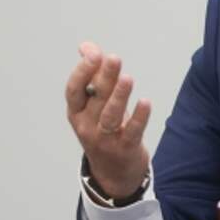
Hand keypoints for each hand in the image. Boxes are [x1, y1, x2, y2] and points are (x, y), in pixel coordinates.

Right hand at [65, 41, 151, 197]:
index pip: (74, 91)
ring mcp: (105, 139)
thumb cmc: (104, 130)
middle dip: (104, 78)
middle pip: (96, 99)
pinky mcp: (125, 148)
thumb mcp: (94, 105)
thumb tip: (87, 46)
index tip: (94, 54)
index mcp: (77, 112)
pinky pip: (132, 131)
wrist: (113, 173)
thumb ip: (92, 75)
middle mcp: (87, 126)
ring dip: (119, 97)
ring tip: (127, 78)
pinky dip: (139, 117)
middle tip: (114, 58)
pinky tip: (145, 102)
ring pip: (110, 116)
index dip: (82, 72)